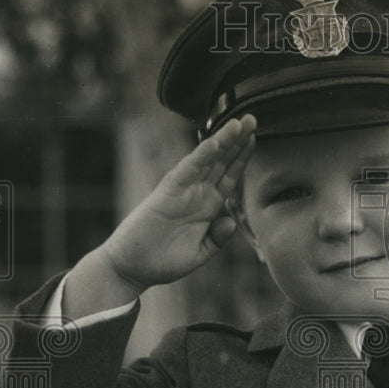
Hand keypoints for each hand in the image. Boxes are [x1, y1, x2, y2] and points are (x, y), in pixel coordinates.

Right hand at [102, 114, 255, 288]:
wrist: (132, 269)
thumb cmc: (163, 261)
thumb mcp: (199, 253)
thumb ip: (217, 239)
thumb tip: (230, 221)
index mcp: (207, 207)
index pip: (228, 177)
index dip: (242, 159)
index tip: (256, 139)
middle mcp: (196, 194)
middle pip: (221, 162)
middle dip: (237, 141)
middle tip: (254, 118)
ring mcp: (182, 191)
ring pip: (207, 161)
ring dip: (223, 141)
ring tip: (240, 123)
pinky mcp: (167, 193)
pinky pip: (187, 171)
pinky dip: (201, 156)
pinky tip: (215, 142)